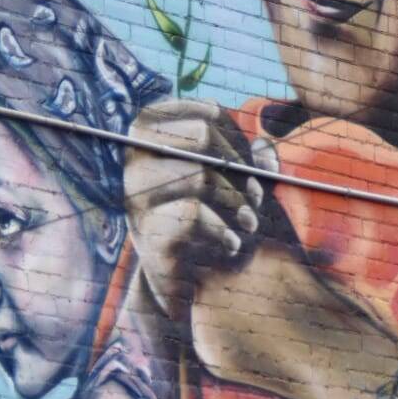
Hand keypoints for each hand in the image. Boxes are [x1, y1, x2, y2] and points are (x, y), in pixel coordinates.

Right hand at [125, 100, 273, 319]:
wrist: (190, 285)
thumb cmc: (217, 221)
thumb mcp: (237, 182)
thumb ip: (254, 158)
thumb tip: (265, 147)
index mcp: (151, 130)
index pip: (209, 113)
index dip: (242, 143)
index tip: (250, 174)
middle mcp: (133, 157)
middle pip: (203, 137)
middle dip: (240, 171)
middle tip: (253, 202)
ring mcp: (134, 196)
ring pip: (200, 176)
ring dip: (238, 204)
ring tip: (247, 226)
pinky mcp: (146, 234)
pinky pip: (193, 215)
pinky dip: (224, 233)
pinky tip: (231, 246)